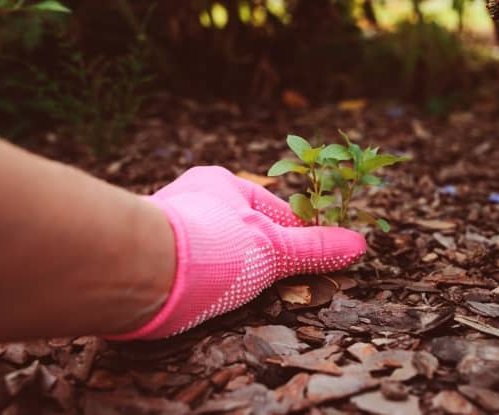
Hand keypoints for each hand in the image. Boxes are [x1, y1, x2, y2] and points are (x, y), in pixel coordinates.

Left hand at [109, 166, 366, 339]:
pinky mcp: (144, 253)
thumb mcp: (274, 250)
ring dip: (226, 266)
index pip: (271, 208)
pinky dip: (197, 278)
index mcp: (222, 182)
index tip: (307, 259)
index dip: (294, 234)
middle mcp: (190, 196)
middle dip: (257, 252)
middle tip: (272, 279)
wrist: (139, 269)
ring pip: (209, 244)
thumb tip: (359, 245)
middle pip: (237, 227)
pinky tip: (201, 296)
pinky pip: (182, 263)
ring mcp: (164, 224)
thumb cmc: (214, 247)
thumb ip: (314, 249)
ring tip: (235, 290)